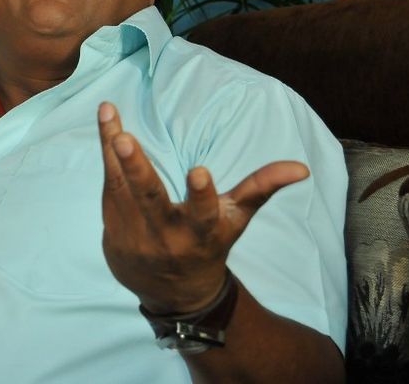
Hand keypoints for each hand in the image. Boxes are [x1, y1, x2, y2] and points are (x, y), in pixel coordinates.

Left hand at [97, 101, 309, 314]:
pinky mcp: (112, 232)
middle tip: (124, 139)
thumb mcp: (236, 219)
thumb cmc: (210, 245)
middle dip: (137, 168)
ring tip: (108, 112)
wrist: (173, 295)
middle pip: (149, 199)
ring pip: (121, 187)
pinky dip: (106, 157)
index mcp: (201, 233)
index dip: (202, 195)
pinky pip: (108, 188)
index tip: (199, 171)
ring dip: (112, 150)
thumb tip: (302, 167)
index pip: (202, 214)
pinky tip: (106, 122)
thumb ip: (262, 187)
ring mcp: (135, 236)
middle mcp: (166, 236)